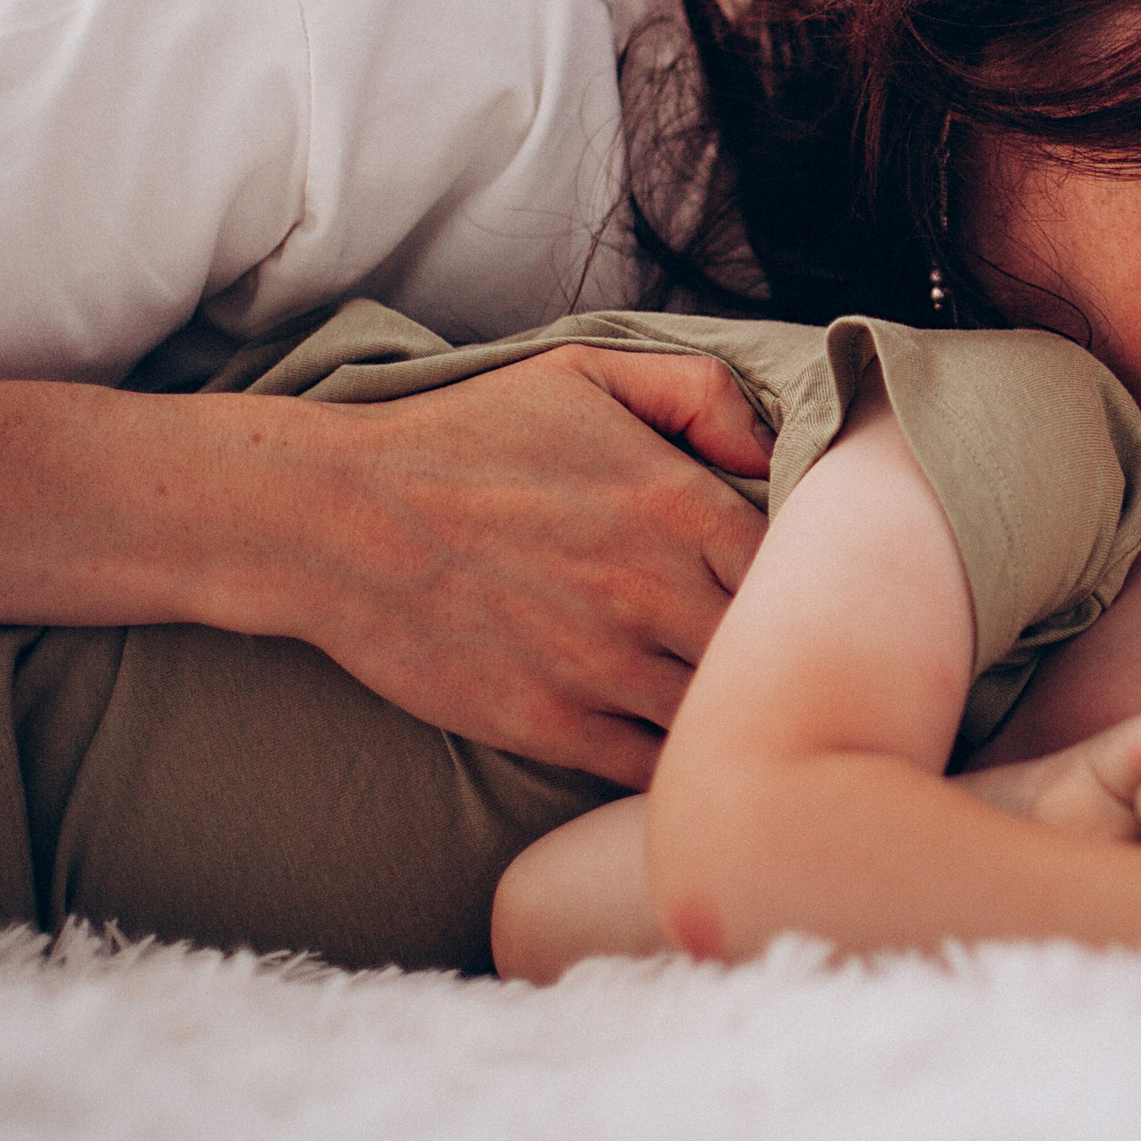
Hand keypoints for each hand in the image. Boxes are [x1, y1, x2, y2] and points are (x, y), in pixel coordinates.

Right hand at [286, 344, 771, 786]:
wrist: (337, 519)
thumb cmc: (466, 439)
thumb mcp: (585, 374)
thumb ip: (699, 393)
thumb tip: (774, 451)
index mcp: (676, 503)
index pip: (797, 564)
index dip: (803, 579)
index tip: (783, 582)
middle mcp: (651, 590)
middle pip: (768, 650)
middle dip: (775, 652)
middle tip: (768, 649)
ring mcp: (601, 666)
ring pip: (716, 715)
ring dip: (725, 709)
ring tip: (722, 697)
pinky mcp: (549, 726)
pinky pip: (651, 766)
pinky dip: (671, 760)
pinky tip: (665, 735)